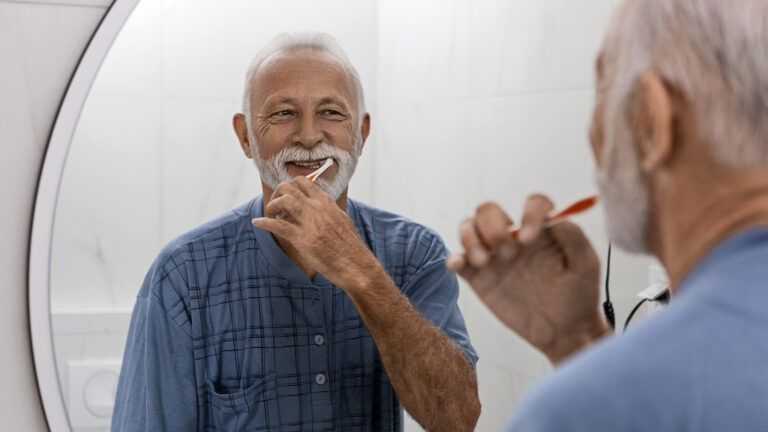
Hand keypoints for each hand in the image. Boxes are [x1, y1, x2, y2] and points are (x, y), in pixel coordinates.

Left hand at [251, 176, 375, 287]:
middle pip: (289, 187)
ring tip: (271, 215)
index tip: (285, 196)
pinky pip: (277, 226)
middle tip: (275, 206)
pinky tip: (257, 223)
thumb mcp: (342, 221)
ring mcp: (309, 222)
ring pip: (283, 201)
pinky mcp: (303, 239)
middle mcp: (317, 208)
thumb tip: (321, 205)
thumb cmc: (350, 246)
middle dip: (277, 193)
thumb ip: (329, 210)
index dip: (289, 186)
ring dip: (271, 206)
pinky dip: (264, 223)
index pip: (303, 182)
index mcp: (326, 202)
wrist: (356, 265)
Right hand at [447, 194, 609, 363]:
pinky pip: (458, 260)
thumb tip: (554, 219)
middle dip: (493, 227)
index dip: (529, 214)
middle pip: (489, 210)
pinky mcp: (479, 277)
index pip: (532, 203)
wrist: (564, 331)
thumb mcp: (586, 265)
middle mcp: (514, 236)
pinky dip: (453, 258)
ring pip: (468, 227)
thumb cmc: (579, 295)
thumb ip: (574, 237)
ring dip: (471, 238)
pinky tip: (459, 265)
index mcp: (541, 230)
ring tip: (484, 262)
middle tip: (507, 254)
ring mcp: (494, 256)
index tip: (530, 239)